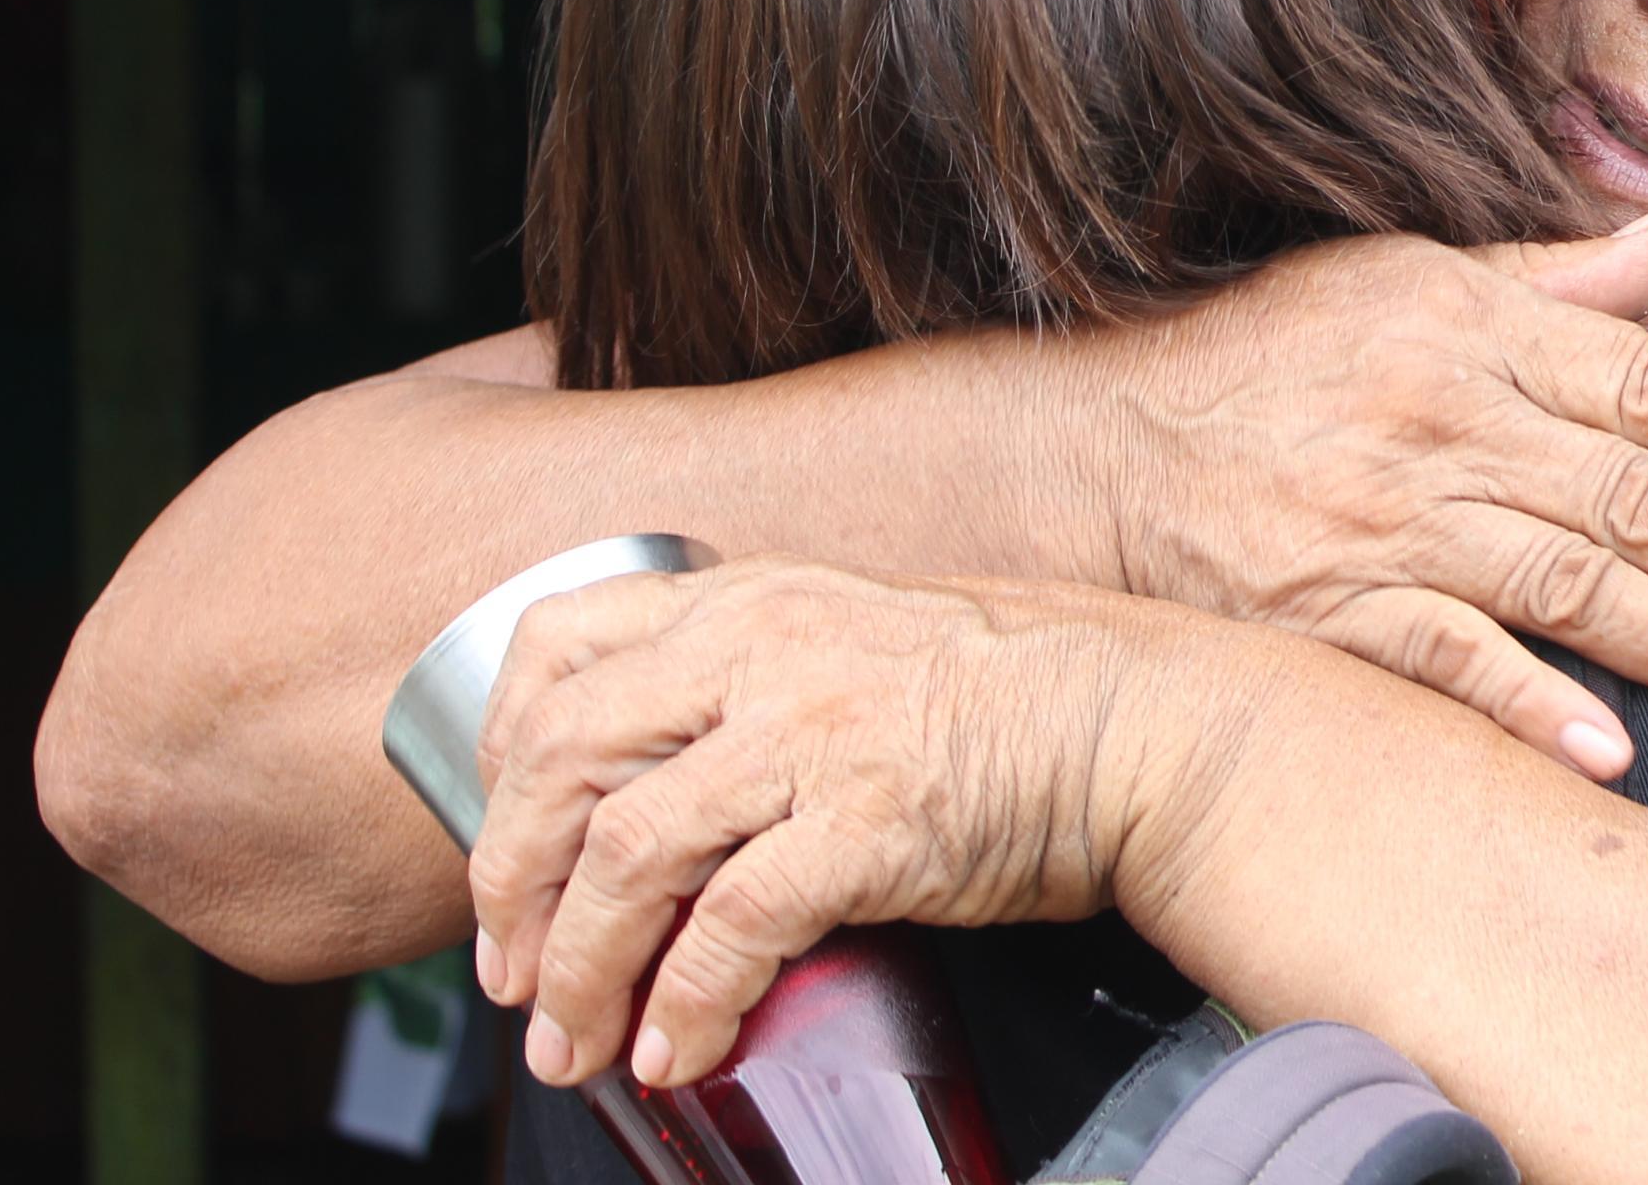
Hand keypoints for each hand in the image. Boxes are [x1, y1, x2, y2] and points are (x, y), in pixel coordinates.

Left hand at [464, 558, 1227, 1089]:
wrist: (1148, 729)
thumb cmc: (1019, 697)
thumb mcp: (860, 639)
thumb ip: (758, 679)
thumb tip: (663, 780)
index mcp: (753, 597)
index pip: (558, 645)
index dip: (498, 753)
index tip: (505, 842)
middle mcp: (765, 649)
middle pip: (561, 760)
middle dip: (511, 886)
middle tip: (514, 975)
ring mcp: (814, 732)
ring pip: (624, 852)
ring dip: (579, 969)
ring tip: (573, 1042)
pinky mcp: (870, 821)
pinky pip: (733, 925)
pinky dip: (686, 1001)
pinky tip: (678, 1049)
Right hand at [1082, 213, 1647, 774]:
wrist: (1090, 448)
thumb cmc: (1262, 358)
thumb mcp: (1398, 279)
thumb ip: (1544, 279)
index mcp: (1469, 328)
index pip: (1646, 386)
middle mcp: (1439, 420)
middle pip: (1631, 498)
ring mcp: (1381, 523)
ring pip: (1567, 587)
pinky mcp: (1325, 616)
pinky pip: (1448, 665)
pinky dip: (1534, 708)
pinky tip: (1616, 754)